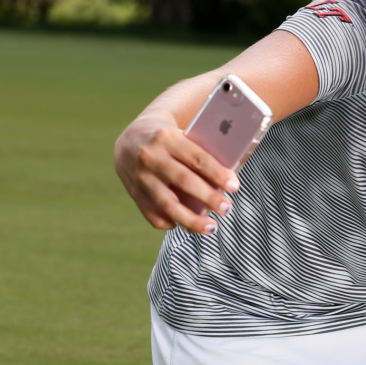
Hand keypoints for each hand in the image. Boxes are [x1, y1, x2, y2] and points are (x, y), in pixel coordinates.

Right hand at [113, 116, 237, 233]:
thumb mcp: (182, 136)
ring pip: (167, 204)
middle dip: (209, 197)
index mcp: (168, 138)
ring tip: (211, 228)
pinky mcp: (133, 192)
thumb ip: (200, 154)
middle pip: (184, 181)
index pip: (197, 158)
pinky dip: (171, 222)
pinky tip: (185, 225)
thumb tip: (227, 180)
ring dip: (192, 220)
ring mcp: (140, 176)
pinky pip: (152, 214)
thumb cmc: (170, 140)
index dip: (217, 174)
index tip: (234, 187)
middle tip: (227, 209)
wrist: (131, 139)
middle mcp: (151, 157)